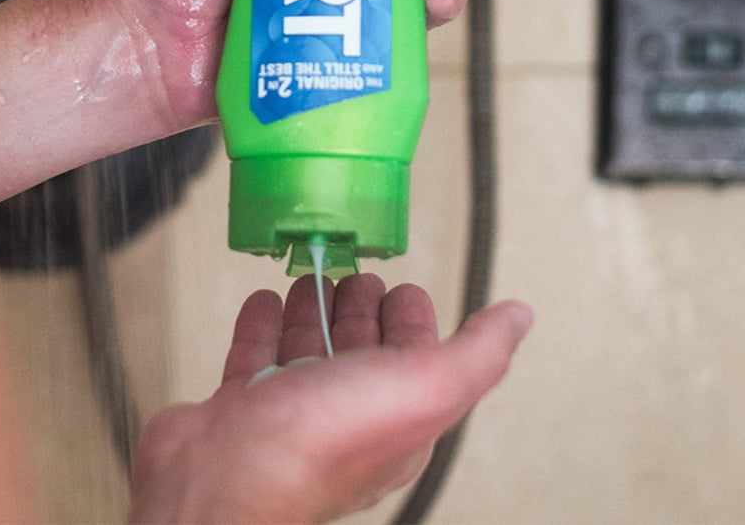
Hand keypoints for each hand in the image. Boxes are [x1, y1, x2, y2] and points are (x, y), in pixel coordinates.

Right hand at [129, 275, 531, 523]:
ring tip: (311, 278)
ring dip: (312, 309)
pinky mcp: (242, 402)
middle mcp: (344, 414)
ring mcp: (290, 409)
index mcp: (396, 416)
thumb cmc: (321, 442)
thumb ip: (477, 352)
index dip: (413, 317)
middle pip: (359, 348)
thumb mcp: (425, 385)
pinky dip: (260, 322)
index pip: (414, 356)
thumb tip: (519, 318)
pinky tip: (264, 302)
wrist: (225, 473)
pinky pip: (254, 353)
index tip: (404, 285)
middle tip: (357, 271)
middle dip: (361, 306)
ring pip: (306, 347)